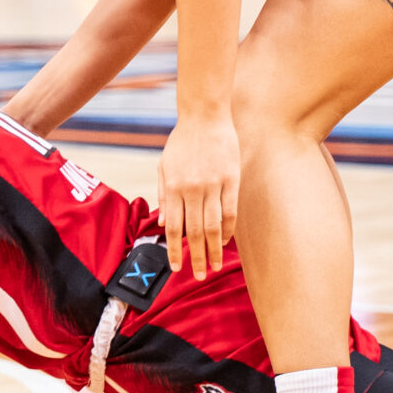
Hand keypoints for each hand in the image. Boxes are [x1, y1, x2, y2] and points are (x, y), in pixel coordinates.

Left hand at [159, 106, 238, 278]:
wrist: (204, 117)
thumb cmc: (181, 142)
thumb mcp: (164, 166)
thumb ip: (163, 195)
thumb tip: (161, 223)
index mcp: (173, 187)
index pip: (174, 227)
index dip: (175, 250)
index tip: (177, 267)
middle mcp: (192, 190)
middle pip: (195, 232)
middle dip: (197, 257)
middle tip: (201, 275)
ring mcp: (213, 186)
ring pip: (214, 225)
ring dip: (214, 249)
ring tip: (215, 266)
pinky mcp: (231, 180)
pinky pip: (230, 211)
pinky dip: (228, 229)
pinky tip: (226, 241)